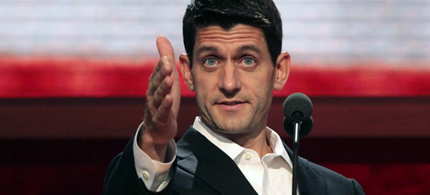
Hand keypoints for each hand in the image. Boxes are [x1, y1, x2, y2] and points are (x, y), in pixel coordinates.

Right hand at [139, 36, 180, 161]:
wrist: (159, 129)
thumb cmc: (164, 99)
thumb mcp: (167, 78)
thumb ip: (164, 59)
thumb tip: (161, 37)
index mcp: (154, 83)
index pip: (157, 72)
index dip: (161, 65)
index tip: (166, 57)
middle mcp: (152, 94)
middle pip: (157, 83)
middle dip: (161, 74)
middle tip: (167, 65)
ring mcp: (155, 107)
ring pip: (158, 96)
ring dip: (164, 88)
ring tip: (170, 80)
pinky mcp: (160, 119)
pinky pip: (162, 111)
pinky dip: (165, 105)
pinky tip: (169, 99)